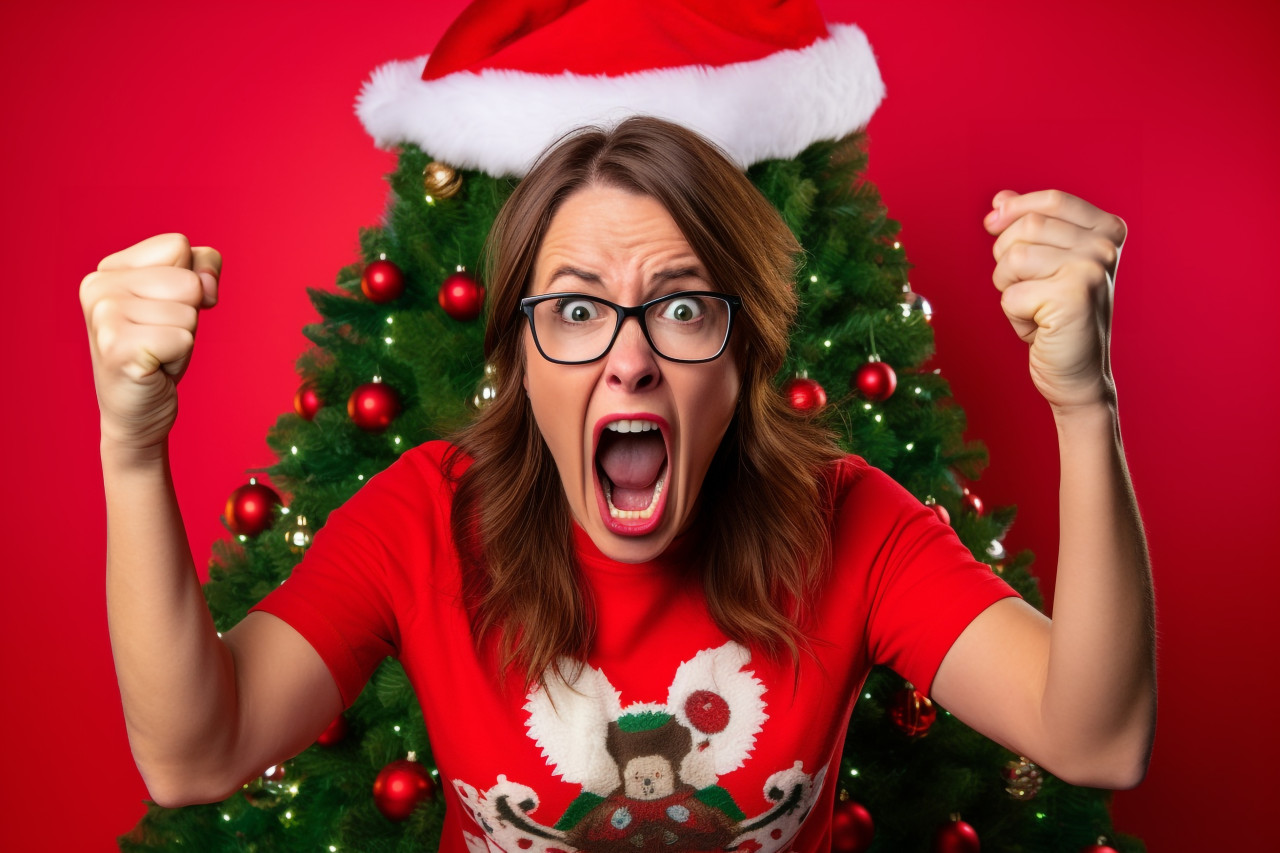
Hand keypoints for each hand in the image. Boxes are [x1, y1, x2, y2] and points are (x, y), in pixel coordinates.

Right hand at [80, 234, 220, 452]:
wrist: (137, 411)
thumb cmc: (160, 351)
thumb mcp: (184, 299)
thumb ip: (202, 266)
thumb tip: (204, 283)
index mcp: (109, 268)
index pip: (177, 245)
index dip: (191, 280)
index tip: (166, 310)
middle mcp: (97, 286)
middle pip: (188, 280)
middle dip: (188, 314)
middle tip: (161, 338)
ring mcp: (103, 316)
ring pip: (189, 311)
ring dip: (184, 338)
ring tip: (156, 352)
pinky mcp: (117, 347)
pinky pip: (184, 338)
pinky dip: (179, 357)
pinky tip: (154, 367)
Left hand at [984, 190, 1126, 413]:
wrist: (1078, 375)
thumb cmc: (1060, 319)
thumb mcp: (1047, 265)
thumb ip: (1030, 228)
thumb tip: (1000, 199)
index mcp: (1108, 231)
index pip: (1052, 201)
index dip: (1015, 208)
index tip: (991, 222)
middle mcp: (1105, 247)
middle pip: (1027, 227)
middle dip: (1006, 257)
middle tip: (1023, 287)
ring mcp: (1092, 269)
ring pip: (1014, 259)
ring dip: (1009, 289)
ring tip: (1034, 308)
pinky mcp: (1072, 296)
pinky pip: (1011, 295)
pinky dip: (1014, 316)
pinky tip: (1040, 328)